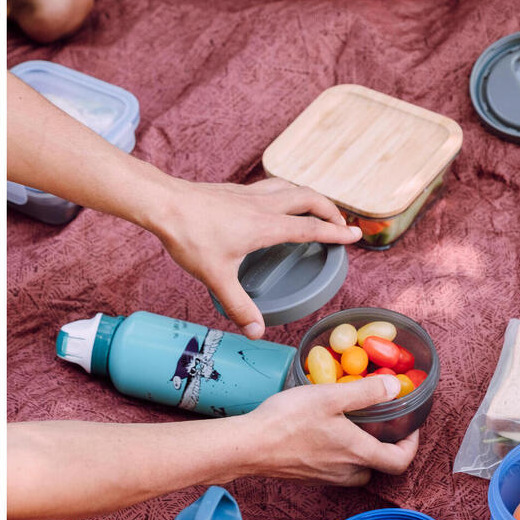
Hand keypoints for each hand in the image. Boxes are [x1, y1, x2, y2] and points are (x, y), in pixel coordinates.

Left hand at [151, 178, 361, 337]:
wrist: (164, 203)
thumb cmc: (190, 236)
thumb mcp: (216, 277)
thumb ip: (238, 305)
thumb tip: (256, 332)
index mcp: (267, 226)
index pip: (312, 228)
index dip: (337, 232)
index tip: (355, 235)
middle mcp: (264, 205)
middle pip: (310, 198)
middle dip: (330, 209)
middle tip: (340, 224)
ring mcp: (250, 194)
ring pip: (292, 187)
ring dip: (310, 197)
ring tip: (316, 210)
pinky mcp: (236, 190)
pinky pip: (272, 187)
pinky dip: (287, 193)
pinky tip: (277, 204)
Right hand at [233, 375, 419, 485]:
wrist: (248, 446)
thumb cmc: (288, 420)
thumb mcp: (330, 396)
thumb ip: (366, 392)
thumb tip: (396, 388)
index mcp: (357, 453)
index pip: (400, 461)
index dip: (411, 445)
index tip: (409, 427)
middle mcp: (345, 471)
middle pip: (378, 468)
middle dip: (386, 449)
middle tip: (382, 426)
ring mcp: (324, 477)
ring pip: (355, 471)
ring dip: (361, 453)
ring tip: (354, 428)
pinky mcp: (307, 477)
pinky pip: (333, 470)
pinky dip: (339, 456)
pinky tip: (324, 435)